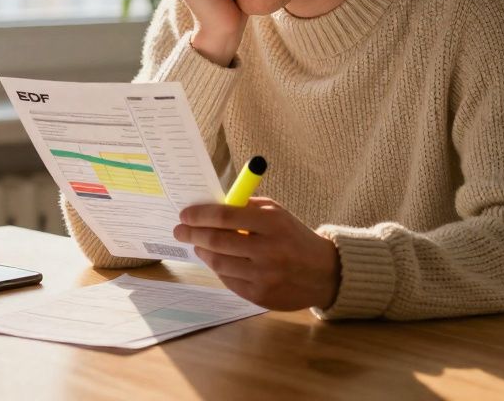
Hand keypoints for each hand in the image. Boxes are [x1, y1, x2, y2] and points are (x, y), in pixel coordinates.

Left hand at [174, 197, 340, 311]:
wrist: (324, 272)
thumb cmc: (293, 237)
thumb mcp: (276, 213)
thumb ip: (245, 207)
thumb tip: (208, 206)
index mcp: (272, 223)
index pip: (224, 216)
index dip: (199, 215)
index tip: (185, 215)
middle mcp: (268, 250)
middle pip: (216, 241)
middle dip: (192, 234)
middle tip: (180, 230)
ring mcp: (264, 276)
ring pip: (218, 263)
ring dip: (203, 252)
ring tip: (198, 245)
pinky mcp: (260, 296)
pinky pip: (228, 280)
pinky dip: (218, 268)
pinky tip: (216, 260)